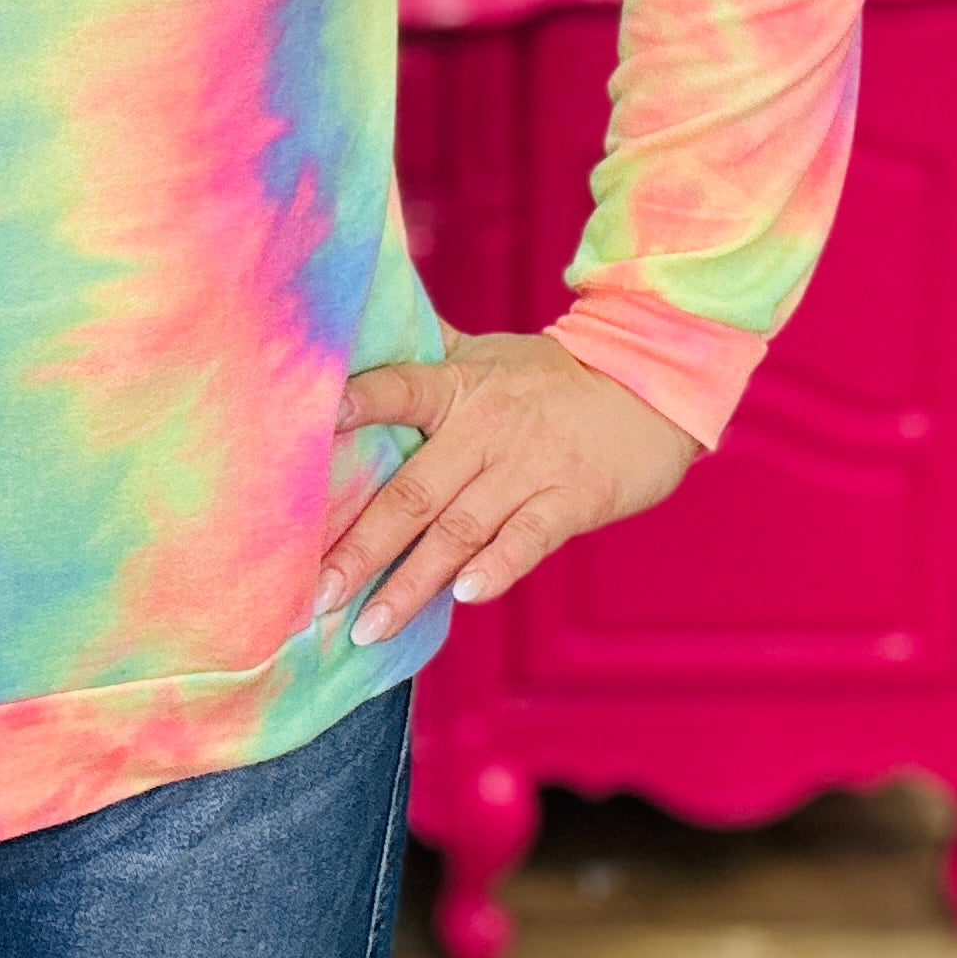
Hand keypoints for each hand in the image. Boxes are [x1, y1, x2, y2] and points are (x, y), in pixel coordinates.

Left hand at [318, 328, 699, 644]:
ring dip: (412, 583)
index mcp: (456, 386)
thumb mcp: (485, 354)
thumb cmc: (548, 376)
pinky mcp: (571, 499)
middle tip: (318, 594)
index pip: (398, 391)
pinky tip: (463, 597)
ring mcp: (528, 466)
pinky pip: (528, 538)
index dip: (356, 404)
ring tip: (368, 625)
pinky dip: (497, 567)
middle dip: (361, 548)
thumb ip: (426, 354)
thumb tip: (361, 332)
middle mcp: (485, 428)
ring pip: (459, 529)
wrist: (646, 385)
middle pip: (413, 491)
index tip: (309, 432)